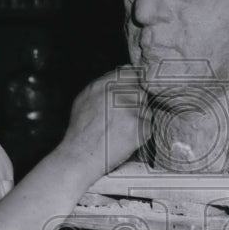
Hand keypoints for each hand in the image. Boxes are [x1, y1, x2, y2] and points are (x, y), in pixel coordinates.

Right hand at [56, 67, 149, 181]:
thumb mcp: (84, 99)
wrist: (80, 157)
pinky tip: (125, 139)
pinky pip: (148, 126)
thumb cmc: (81, 132)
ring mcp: (130, 111)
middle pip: (140, 92)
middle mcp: (118, 95)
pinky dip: (140, 134)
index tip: (131, 91)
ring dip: (138, 119)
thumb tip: (124, 72)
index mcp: (104, 85)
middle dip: (135, 105)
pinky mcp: (138, 128)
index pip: (130, 73)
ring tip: (120, 131)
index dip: (133, 83)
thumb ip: (104, 84)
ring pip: (146, 110)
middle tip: (121, 119)